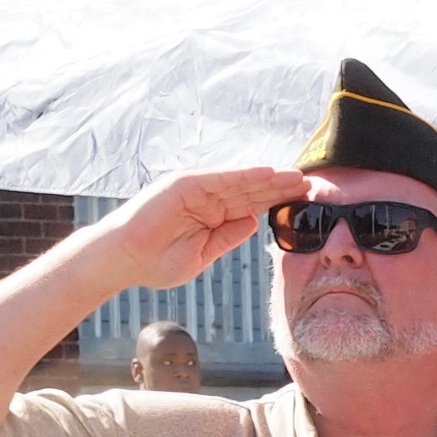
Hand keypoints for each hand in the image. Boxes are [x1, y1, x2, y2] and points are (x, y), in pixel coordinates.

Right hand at [93, 167, 307, 291]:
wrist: (124, 260)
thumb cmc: (157, 263)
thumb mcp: (203, 255)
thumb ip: (227, 237)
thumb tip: (253, 222)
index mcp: (213, 217)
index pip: (252, 206)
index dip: (277, 203)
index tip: (304, 202)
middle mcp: (207, 199)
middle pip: (252, 191)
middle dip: (281, 188)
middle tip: (312, 184)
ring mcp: (196, 190)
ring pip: (240, 182)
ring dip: (269, 178)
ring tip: (297, 177)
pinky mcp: (184, 184)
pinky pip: (220, 178)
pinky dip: (243, 175)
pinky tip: (267, 173)